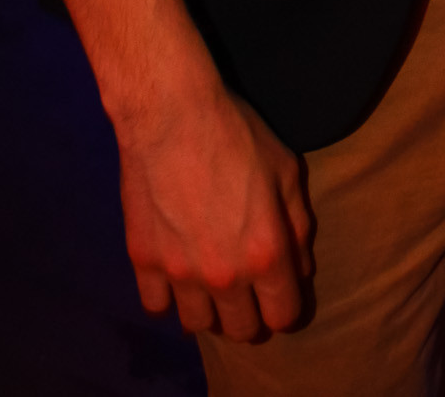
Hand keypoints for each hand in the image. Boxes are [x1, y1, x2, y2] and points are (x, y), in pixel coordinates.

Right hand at [118, 79, 312, 340]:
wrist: (172, 114)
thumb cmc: (237, 135)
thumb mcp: (286, 171)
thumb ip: (298, 226)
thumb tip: (300, 268)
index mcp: (266, 255)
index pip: (283, 317)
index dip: (285, 307)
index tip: (279, 292)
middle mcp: (224, 276)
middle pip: (241, 330)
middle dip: (250, 314)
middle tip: (246, 288)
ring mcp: (180, 274)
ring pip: (197, 324)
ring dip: (208, 309)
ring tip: (210, 282)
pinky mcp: (144, 262)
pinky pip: (156, 306)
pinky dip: (167, 296)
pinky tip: (175, 272)